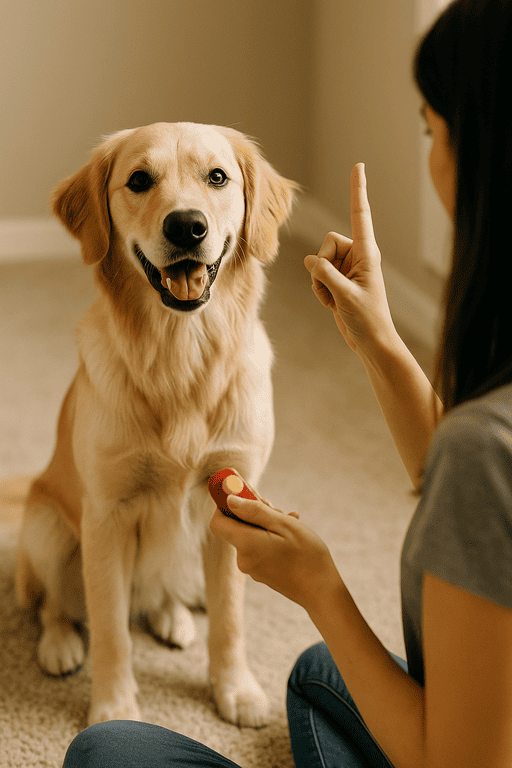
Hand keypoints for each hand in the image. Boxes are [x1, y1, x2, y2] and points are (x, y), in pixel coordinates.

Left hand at [209, 495, 341, 613]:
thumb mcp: (284, 525)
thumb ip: (254, 511)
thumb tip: (229, 499)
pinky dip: (270, 537)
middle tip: (277, 508)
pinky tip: (291, 535)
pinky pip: (258, 547)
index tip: (241, 494)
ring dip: (266, 524)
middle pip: (236, 526)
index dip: (224, 505)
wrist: (321, 591)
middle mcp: (243, 559)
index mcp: (246, 544)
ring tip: (291, 522)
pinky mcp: (261, 572)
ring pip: (250, 535)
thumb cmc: (307, 556)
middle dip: (253, 512)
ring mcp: (252, 568)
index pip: (217, 522)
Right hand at [304, 163, 395, 357]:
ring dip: (319, 283)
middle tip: (334, 287)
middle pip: (327, 242)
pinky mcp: (338, 281)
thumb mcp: (344, 296)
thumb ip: (325, 274)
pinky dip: (319, 291)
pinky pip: (317, 276)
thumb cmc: (367, 320)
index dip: (357, 190)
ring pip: (318, 261)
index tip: (358, 165)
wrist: (370, 342)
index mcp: (367, 253)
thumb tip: (309, 260)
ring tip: (335, 299)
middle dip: (322, 265)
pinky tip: (332, 304)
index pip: (360, 215)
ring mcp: (347, 268)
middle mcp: (358, 256)